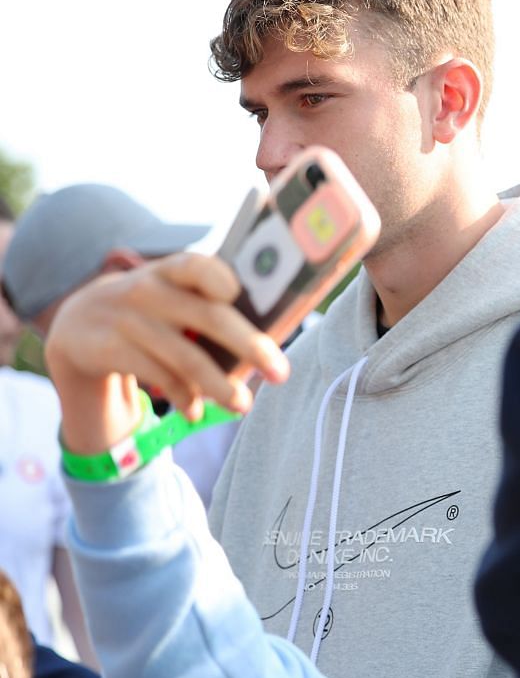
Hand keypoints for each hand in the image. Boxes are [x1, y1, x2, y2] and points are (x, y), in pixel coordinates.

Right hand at [44, 254, 287, 455]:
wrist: (80, 324)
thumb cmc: (152, 310)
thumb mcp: (171, 296)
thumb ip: (208, 307)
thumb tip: (266, 348)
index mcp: (172, 271)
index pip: (197, 266)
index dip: (218, 277)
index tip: (236, 294)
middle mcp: (148, 289)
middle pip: (208, 317)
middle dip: (250, 347)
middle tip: (280, 373)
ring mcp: (125, 318)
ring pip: (185, 357)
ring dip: (220, 386)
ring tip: (242, 404)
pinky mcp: (106, 347)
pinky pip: (158, 377)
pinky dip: (183, 397)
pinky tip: (196, 411)